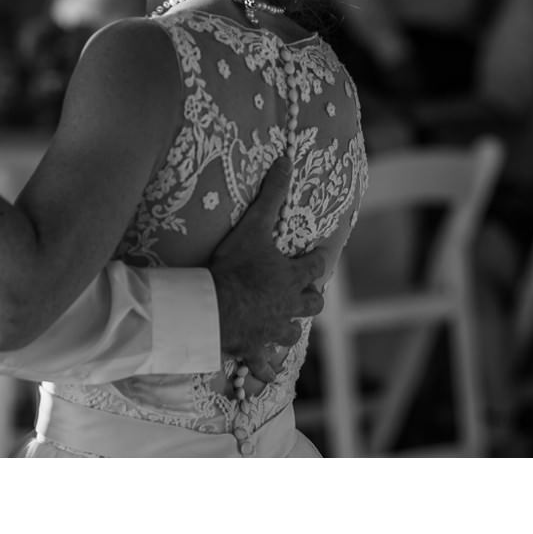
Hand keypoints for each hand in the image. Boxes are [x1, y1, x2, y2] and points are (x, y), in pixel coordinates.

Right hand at [208, 157, 325, 380]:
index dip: (318, 257)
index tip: (317, 252)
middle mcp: (288, 306)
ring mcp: (272, 331)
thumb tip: (286, 160)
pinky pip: (263, 366)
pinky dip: (264, 369)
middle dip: (310, 297)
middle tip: (303, 292)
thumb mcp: (254, 226)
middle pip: (311, 304)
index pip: (316, 265)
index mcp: (292, 278)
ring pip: (291, 335)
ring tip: (282, 324)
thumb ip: (271, 194)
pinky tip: (265, 372)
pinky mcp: (254, 350)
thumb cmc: (236, 266)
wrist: (214, 307)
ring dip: (289, 329)